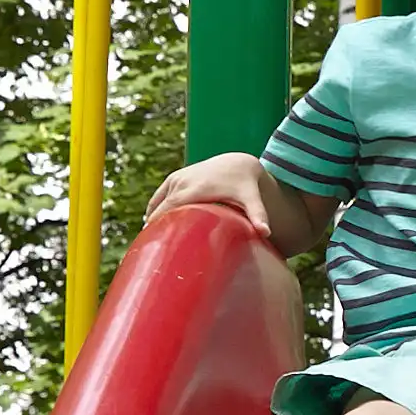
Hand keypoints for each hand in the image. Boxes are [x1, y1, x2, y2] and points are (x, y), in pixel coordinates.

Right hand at [145, 152, 273, 236]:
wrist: (237, 163)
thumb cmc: (245, 185)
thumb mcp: (252, 199)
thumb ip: (258, 214)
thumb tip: (266, 232)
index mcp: (195, 190)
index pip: (170, 210)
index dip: (160, 226)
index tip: (155, 246)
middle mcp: (181, 183)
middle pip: (160, 209)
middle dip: (153, 228)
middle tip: (149, 251)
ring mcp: (176, 179)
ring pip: (157, 204)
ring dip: (152, 221)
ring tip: (150, 243)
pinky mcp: (174, 179)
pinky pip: (158, 198)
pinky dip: (154, 211)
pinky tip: (153, 228)